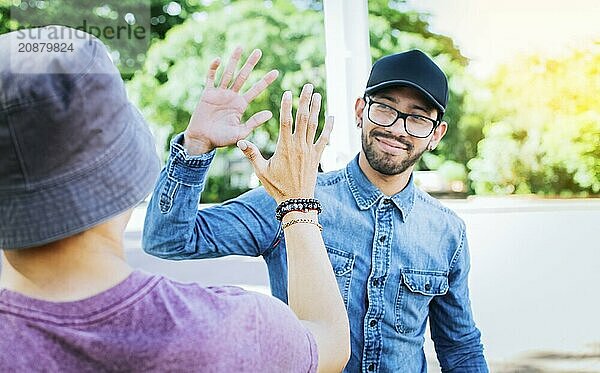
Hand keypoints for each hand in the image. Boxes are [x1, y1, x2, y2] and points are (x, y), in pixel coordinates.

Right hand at [184, 47, 278, 154]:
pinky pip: (211, 78)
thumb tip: (270, 113)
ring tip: (240, 47)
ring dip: (234, 60)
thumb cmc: (222, 140)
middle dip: (251, 64)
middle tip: (259, 51)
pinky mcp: (207, 94)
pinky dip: (213, 69)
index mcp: (241, 105)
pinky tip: (218, 59)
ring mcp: (219, 93)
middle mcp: (232, 96)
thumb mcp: (241, 132)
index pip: (256, 90)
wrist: (202, 140)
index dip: (265, 81)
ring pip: (228, 73)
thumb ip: (254, 122)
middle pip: (243, 76)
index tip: (276, 72)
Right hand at [237, 84, 333, 203]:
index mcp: (284, 147)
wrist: (296, 201)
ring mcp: (309, 151)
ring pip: (314, 125)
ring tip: (318, 95)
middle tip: (308, 85)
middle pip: (303, 118)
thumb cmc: (277, 187)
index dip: (287, 106)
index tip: (288, 92)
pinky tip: (332, 116)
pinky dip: (329, 128)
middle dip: (305, 100)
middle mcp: (298, 146)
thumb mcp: (260, 171)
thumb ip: (251, 154)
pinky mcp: (317, 157)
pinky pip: (324, 139)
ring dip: (317, 109)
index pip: (285, 121)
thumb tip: (239, 141)